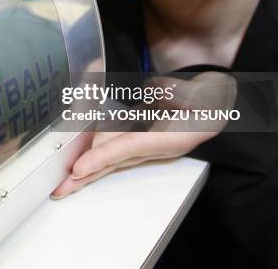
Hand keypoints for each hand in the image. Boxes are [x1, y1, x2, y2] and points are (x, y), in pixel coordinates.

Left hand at [51, 72, 235, 198]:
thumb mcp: (205, 95)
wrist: (216, 103)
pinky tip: (76, 155)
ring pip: (109, 155)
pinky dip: (93, 150)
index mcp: (170, 137)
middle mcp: (154, 145)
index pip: (128, 148)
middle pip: (113, 161)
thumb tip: (160, 89)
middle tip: (60, 189)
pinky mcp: (138, 135)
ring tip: (62, 180)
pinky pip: (112, 144)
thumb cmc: (211, 100)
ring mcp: (145, 142)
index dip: (102, 158)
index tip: (79, 169)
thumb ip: (183, 93)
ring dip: (85, 166)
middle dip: (86, 176)